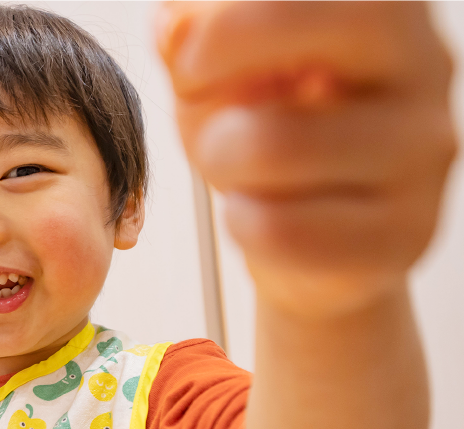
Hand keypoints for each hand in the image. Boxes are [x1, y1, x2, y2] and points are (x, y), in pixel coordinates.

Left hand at [158, 0, 455, 315]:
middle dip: (228, 82)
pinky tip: (255, 213)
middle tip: (198, 106)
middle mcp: (425, 71)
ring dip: (220, 160)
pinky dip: (242, 224)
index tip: (188, 62)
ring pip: (281, 146)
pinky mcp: (406, 233)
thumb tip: (177, 28)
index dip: (235, 23)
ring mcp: (423, 156)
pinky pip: (285, 230)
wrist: (306, 234)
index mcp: (382, 11)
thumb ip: (196, 33)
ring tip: (231, 166)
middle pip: (348, 30)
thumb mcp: (219, 65)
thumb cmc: (263, 127)